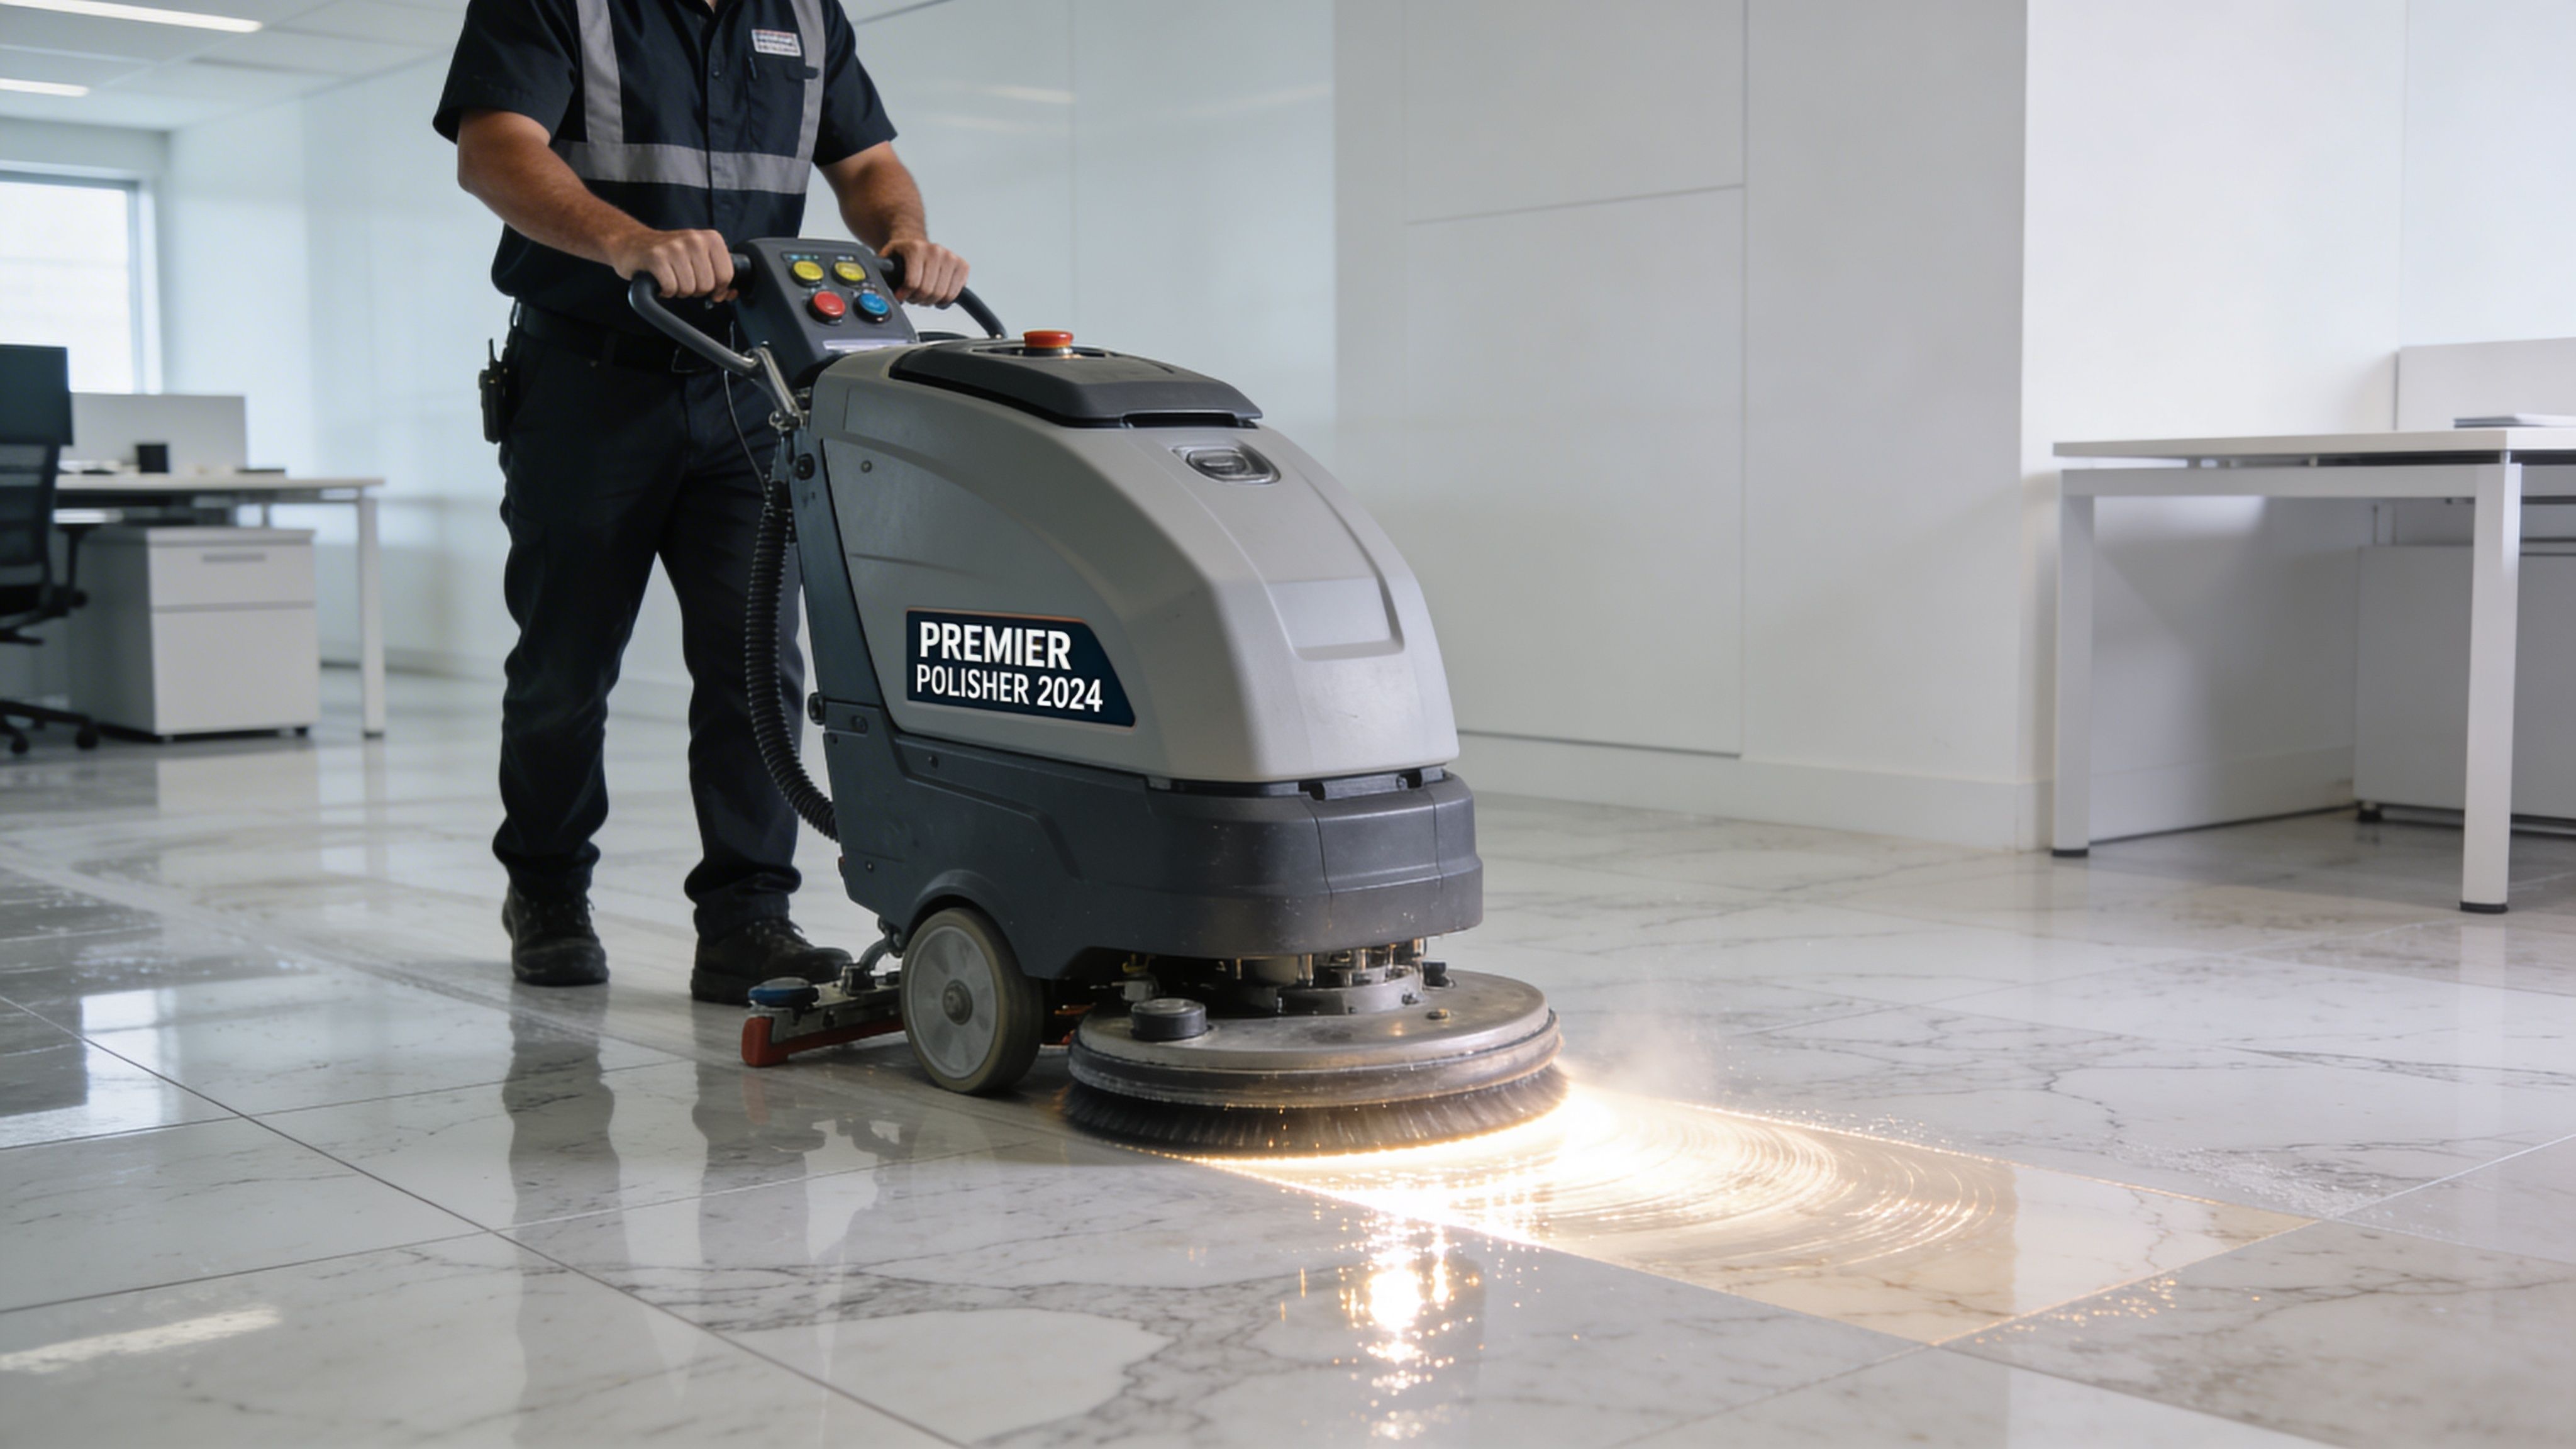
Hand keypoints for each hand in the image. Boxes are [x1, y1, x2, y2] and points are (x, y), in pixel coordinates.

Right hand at [609, 227, 736, 301]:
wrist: (631, 243)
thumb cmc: (667, 253)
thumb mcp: (697, 258)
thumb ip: (718, 276)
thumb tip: (731, 294)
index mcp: (710, 238)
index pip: (726, 275)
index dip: (716, 288)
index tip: (704, 284)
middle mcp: (694, 239)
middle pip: (707, 285)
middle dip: (695, 290)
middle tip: (682, 278)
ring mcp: (675, 247)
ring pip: (689, 289)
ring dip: (678, 290)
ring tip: (670, 277)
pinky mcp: (656, 257)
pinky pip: (671, 288)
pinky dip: (665, 290)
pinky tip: (660, 280)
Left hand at [881, 236, 968, 304]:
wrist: (916, 242)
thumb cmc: (903, 255)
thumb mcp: (887, 259)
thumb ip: (882, 272)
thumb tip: (879, 288)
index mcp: (916, 248)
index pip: (913, 283)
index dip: (905, 295)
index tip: (901, 297)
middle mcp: (936, 250)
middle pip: (928, 291)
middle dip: (918, 299)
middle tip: (913, 296)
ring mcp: (950, 257)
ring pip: (943, 295)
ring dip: (931, 300)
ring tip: (924, 294)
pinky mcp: (963, 266)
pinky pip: (955, 293)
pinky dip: (946, 299)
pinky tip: (937, 293)